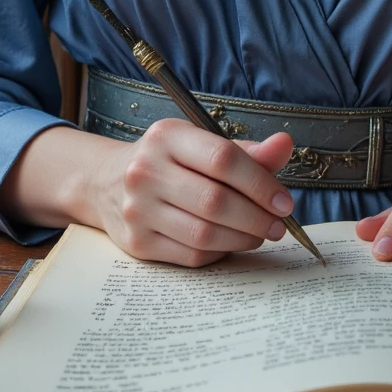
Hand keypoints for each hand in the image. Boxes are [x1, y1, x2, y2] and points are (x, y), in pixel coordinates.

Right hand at [95, 119, 296, 267]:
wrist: (106, 183)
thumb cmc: (167, 161)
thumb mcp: (199, 143)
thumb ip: (244, 151)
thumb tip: (285, 144)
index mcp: (167, 136)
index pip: (223, 158)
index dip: (260, 183)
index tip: (284, 202)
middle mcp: (146, 170)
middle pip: (216, 201)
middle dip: (256, 217)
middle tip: (278, 225)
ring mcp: (137, 209)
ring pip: (205, 233)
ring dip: (242, 238)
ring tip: (259, 234)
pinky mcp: (136, 242)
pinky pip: (191, 255)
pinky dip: (219, 252)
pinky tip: (229, 242)